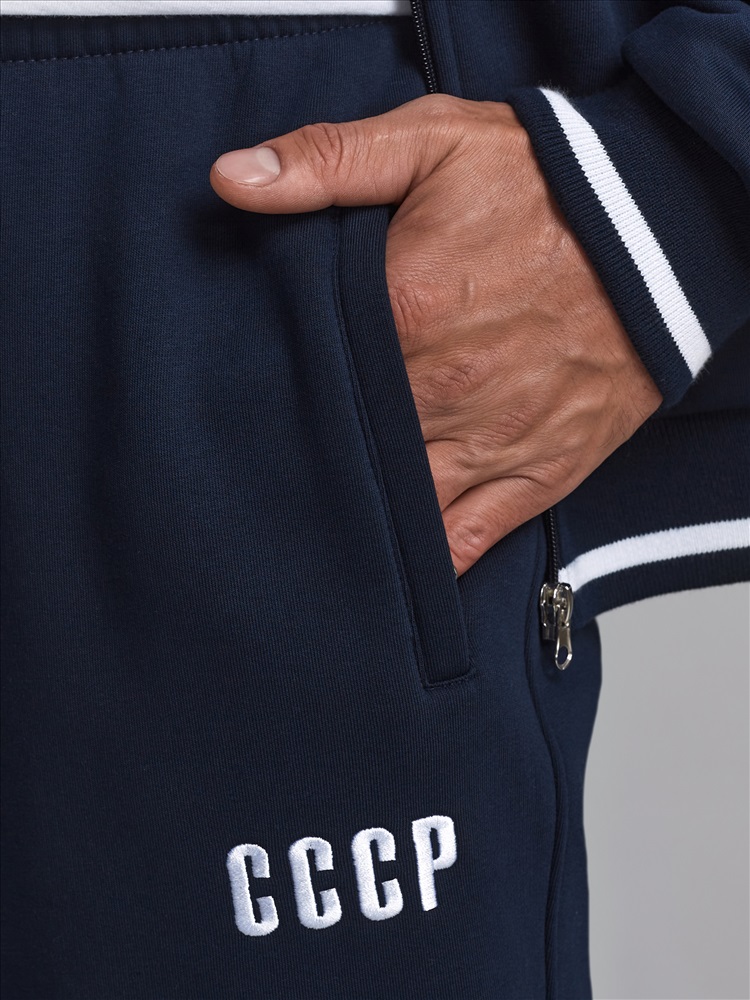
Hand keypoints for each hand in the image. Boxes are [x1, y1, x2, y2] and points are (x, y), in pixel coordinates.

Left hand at [209, 94, 662, 575]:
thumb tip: (232, 180)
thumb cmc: (544, 186)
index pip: (309, 368)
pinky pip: (467, 538)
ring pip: (399, 502)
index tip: (247, 390)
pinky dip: (426, 559)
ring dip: (358, 510)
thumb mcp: (433, 142)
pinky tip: (390, 559)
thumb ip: (329, 161)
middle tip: (270, 456)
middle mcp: (444, 388)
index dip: (272, 381)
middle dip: (309, 447)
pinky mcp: (538, 471)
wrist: (661, 229)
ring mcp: (493, 440)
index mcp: (406, 310)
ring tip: (316, 515)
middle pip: (347, 440)